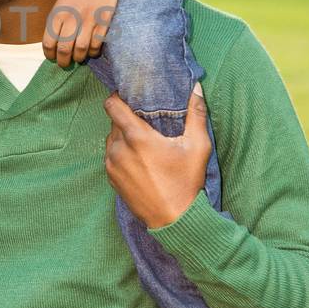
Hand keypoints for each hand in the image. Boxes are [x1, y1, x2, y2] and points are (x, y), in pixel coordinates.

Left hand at [44, 0, 118, 67]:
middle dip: (63, 61)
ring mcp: (89, 19)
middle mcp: (71, 17)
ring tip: (78, 58)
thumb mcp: (61, 2)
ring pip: (81, 49)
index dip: (50, 54)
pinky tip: (92, 50)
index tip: (52, 58)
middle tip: (65, 64)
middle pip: (64, 49)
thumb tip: (55, 44)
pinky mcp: (104, 20)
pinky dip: (93, 51)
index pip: (49, 42)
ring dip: (79, 58)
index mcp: (57, 13)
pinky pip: (97, 43)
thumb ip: (58, 21)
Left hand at [103, 83, 211, 228]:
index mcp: (136, 137)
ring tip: (143, 142)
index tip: (129, 96)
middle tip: (145, 121)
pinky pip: (111, 157)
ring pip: (111, 140)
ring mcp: (112, 166)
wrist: (174, 220)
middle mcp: (118, 149)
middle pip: (114, 122)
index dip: (118, 96)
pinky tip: (139, 159)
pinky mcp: (111, 179)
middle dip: (126, 118)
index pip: (112, 105)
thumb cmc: (186, 182)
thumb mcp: (198, 147)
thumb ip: (196, 114)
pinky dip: (121, 153)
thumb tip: (196, 87)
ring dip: (123, 137)